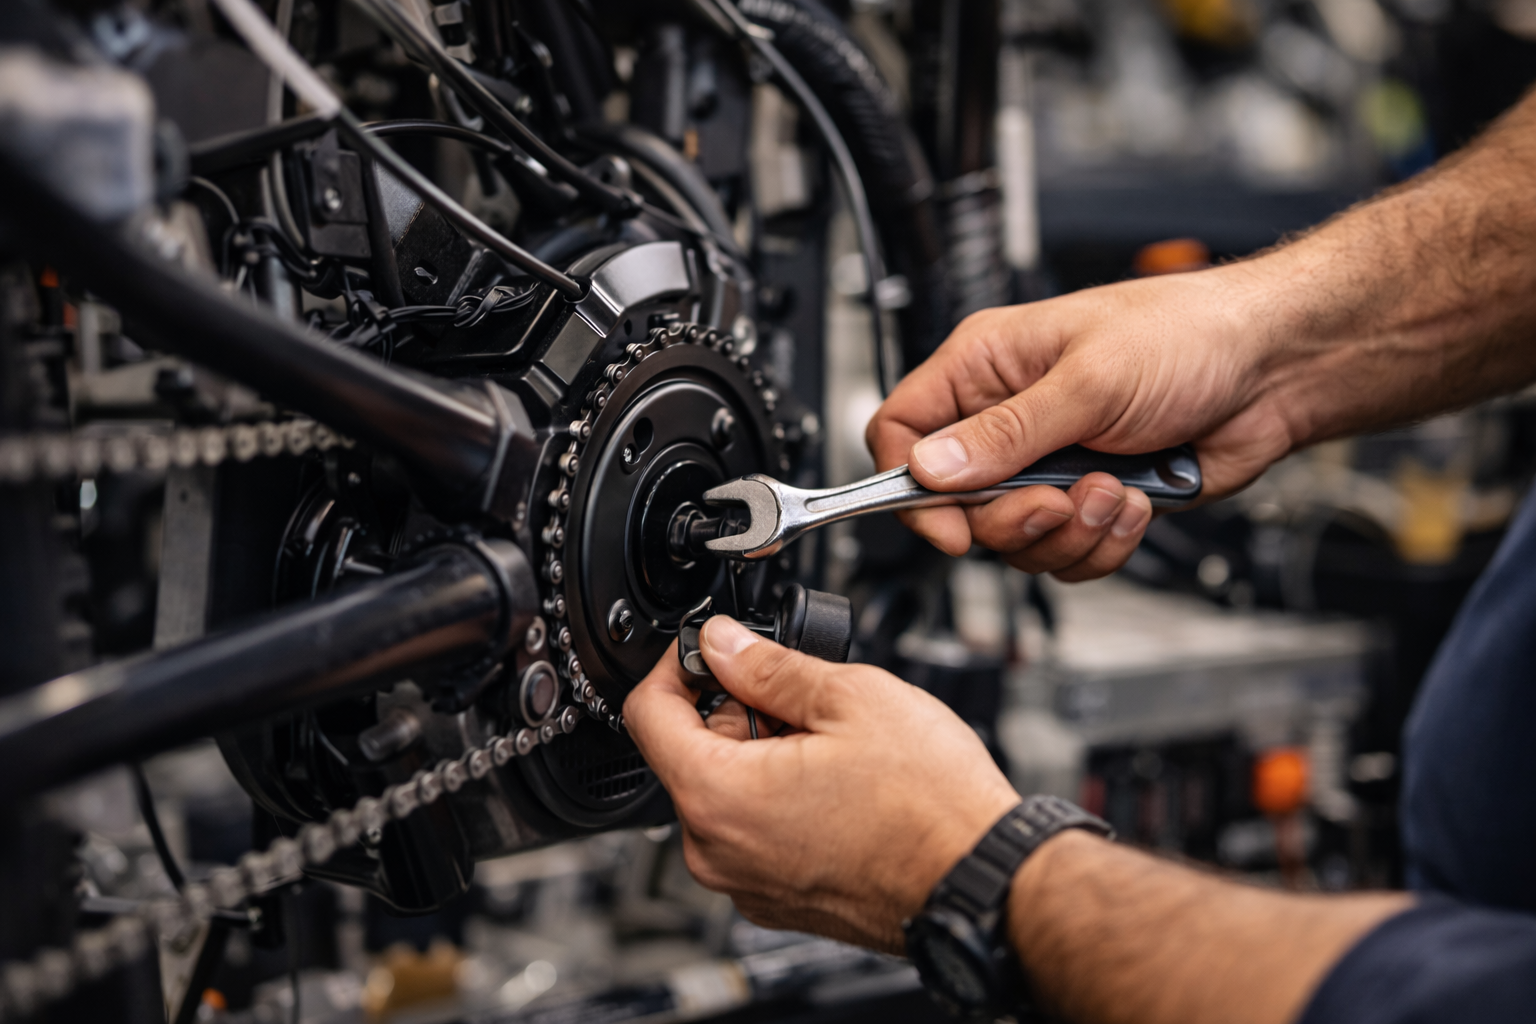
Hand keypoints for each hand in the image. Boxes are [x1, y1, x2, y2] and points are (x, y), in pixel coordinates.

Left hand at [623, 617, 1019, 951]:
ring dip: (763, 755)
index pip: (648, 714)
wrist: (982, 882)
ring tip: (832, 744)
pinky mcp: (779, 900)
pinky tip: (838, 785)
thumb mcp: (849, 697)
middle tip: (801, 698)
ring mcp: (747, 884)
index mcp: (718, 797)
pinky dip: (781, 799)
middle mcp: (718, 852)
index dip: (676, 666)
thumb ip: (768, 665)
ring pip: (726, 794)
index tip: (708, 649)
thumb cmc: (930, 806)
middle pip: (690, 754)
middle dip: (737, 712)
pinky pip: (754, 834)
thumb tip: (722, 643)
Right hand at [867, 265, 1295, 578]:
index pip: (902, 432)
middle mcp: (1007, 419)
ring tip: (1114, 492)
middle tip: (1057, 501)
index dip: (910, 486)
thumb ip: (1004, 434)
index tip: (951, 524)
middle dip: (1014, 518)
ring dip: (1070, 533)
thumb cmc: (1187, 336)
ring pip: (1014, 540)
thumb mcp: (1087, 381)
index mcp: (985, 367)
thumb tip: (928, 467)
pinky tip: (1136, 501)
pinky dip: (1104, 543)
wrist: (1273, 370)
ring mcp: (1047, 464)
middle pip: (957, 506)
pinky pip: (1066, 554)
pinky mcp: (1088, 501)